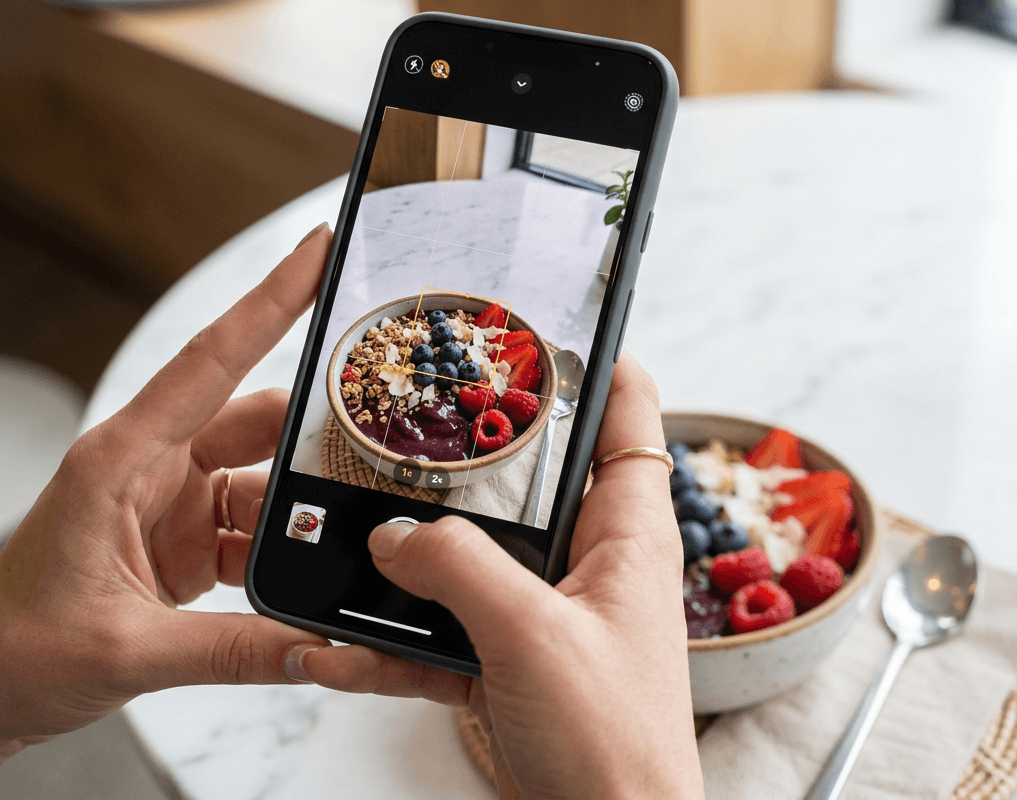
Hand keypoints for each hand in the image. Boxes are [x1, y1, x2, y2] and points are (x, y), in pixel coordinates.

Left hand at [0, 225, 334, 761]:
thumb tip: (315, 648)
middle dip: (316, 433)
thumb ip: (229, 649)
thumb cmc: (11, 647)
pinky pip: (253, 527)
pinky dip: (280, 551)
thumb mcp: (123, 650)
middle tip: (375, 439)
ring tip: (341, 535)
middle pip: (257, 421)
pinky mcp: (183, 539)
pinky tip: (298, 580)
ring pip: (264, 478)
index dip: (273, 298)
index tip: (320, 248)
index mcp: (121, 459)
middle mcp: (150, 466)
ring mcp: (169, 502)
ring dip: (299, 509)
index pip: (213, 360)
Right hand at [300, 355, 704, 799]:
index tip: (530, 321)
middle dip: (464, 449)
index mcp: (625, 528)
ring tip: (350, 533)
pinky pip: (446, 627)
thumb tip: (394, 536)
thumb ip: (461, 571)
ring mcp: (546, 608)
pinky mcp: (512, 657)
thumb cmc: (614, 746)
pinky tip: (341, 644)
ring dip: (413, 552)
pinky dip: (397, 634)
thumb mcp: (534, 638)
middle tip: (406, 415)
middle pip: (527, 471)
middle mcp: (589, 557)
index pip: (625, 408)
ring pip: (471, 551)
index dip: (589, 355)